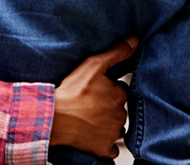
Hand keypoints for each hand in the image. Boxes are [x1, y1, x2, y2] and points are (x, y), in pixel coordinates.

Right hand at [51, 37, 137, 158]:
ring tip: (91, 119)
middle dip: (109, 107)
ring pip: (116, 127)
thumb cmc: (72, 93)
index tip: (98, 91)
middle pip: (119, 110)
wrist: (55, 118)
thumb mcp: (93, 65)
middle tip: (92, 105)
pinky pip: (111, 148)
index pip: (121, 91)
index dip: (110, 90)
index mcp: (120, 95)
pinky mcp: (104, 148)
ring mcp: (113, 133)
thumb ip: (115, 53)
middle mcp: (120, 115)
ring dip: (108, 125)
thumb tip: (134, 41)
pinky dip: (105, 144)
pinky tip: (94, 136)